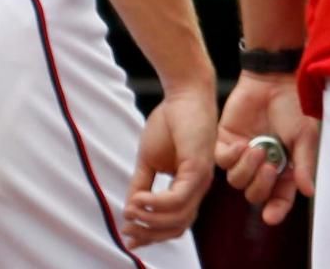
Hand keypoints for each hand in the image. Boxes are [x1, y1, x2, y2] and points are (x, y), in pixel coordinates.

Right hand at [123, 86, 215, 249]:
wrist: (184, 93)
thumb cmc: (169, 122)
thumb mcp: (148, 160)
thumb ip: (141, 185)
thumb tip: (129, 209)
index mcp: (189, 187)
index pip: (175, 222)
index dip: (151, 234)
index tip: (128, 237)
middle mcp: (199, 187)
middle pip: (178, 227)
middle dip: (150, 234)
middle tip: (127, 231)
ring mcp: (201, 179)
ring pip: (178, 217)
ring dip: (150, 220)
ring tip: (129, 211)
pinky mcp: (198, 169)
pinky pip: (177, 199)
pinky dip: (155, 204)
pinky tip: (138, 200)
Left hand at [214, 72, 318, 225]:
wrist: (274, 78)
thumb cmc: (295, 106)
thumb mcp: (305, 136)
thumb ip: (304, 164)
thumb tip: (308, 191)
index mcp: (285, 169)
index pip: (279, 199)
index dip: (275, 210)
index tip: (270, 216)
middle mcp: (263, 166)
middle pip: (254, 194)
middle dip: (261, 185)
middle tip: (270, 166)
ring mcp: (244, 155)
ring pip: (236, 181)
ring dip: (247, 170)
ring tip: (257, 149)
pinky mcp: (226, 141)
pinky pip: (222, 161)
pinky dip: (231, 158)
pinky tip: (241, 145)